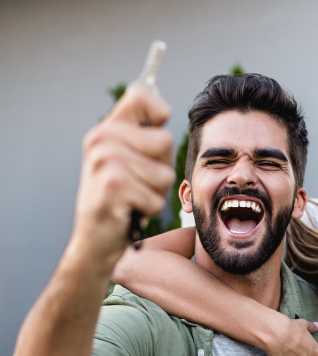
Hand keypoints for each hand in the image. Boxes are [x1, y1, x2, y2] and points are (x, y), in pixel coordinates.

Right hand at [71, 84, 173, 269]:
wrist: (95, 241)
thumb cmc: (122, 202)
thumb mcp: (130, 162)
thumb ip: (144, 137)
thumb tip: (163, 109)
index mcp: (107, 129)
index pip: (142, 94)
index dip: (160, 113)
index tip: (153, 138)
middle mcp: (101, 139)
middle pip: (165, 141)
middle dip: (161, 169)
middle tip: (137, 184)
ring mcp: (104, 161)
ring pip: (164, 173)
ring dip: (155, 193)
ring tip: (132, 198)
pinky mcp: (112, 185)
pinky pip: (156, 197)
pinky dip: (149, 210)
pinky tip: (128, 211)